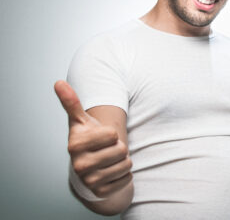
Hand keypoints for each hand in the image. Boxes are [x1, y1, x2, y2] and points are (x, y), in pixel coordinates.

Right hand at [55, 80, 132, 197]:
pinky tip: (113, 172)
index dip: (111, 133)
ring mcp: (89, 180)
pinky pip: (127, 178)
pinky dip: (125, 174)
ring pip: (126, 164)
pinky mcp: (101, 192)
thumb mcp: (82, 121)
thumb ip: (72, 103)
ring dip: (124, 160)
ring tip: (111, 159)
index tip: (102, 137)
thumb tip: (59, 82)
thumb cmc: (90, 139)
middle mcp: (79, 165)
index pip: (112, 133)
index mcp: (75, 145)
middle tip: (108, 149)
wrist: (90, 167)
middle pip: (121, 149)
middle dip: (120, 147)